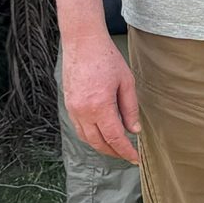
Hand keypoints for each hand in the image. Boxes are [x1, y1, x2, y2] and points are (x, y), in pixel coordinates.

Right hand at [62, 33, 139, 163]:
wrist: (82, 43)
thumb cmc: (107, 58)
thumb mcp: (127, 82)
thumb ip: (130, 108)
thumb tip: (134, 130)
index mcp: (99, 106)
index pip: (114, 138)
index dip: (125, 151)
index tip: (135, 158)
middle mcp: (82, 111)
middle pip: (98, 142)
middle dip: (114, 152)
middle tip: (128, 155)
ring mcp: (72, 109)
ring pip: (86, 138)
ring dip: (101, 146)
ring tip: (117, 148)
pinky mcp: (68, 105)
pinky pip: (78, 128)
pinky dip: (90, 135)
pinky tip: (101, 134)